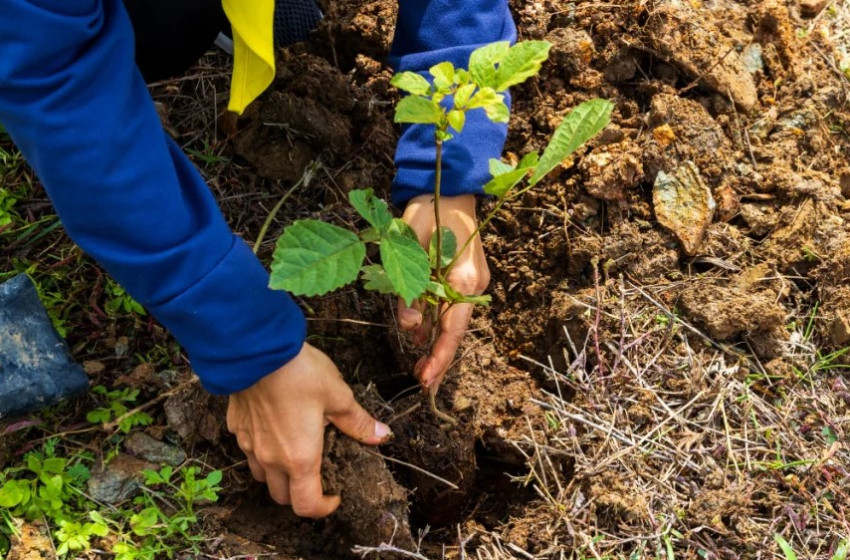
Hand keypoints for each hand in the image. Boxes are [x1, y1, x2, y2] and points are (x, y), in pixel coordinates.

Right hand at [226, 343, 391, 517]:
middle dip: (300, 494)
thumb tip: (382, 435)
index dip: (323, 508)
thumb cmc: (299, 373)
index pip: (306, 505)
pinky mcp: (236, 427)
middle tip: (318, 475)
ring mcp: (249, 444)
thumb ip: (358, 422)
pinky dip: (261, 450)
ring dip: (278, 475)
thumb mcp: (338, 395)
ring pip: (261, 476)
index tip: (335, 496)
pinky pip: (248, 449)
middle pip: (281, 496)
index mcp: (300, 458)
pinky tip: (274, 428)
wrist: (256, 349)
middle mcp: (271, 459)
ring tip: (295, 453)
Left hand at [398, 193, 489, 389]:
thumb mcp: (409, 246)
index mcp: (464, 277)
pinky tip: (424, 337)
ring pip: (454, 320)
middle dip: (440, 358)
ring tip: (421, 366)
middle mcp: (474, 284)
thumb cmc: (428, 211)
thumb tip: (411, 326)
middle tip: (423, 383)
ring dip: (437, 342)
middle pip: (456, 330)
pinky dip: (439, 324)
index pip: (453, 328)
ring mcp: (473, 281)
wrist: (450, 187)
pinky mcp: (466, 277)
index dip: (439, 356)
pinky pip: (452, 307)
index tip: (426, 379)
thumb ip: (409, 287)